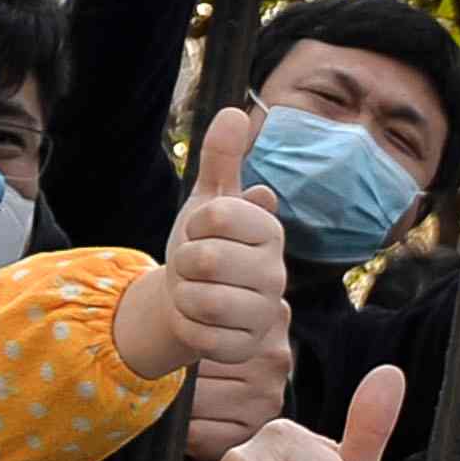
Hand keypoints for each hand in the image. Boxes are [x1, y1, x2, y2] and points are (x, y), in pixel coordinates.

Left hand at [114, 103, 291, 419]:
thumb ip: (220, 159)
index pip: (218, 216)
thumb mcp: (206, 200)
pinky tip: (196, 320)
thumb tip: (235, 112)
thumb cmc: (201, 245)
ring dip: (183, 296)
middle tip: (192, 266)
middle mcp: (276, 273)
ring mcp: (264, 314)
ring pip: (205, 301)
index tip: (200, 229)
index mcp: (269, 230)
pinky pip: (203, 338)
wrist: (186, 298)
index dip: (196, 222)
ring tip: (192, 291)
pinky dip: (187, 328)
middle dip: (185, 262)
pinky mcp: (246, 348)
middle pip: (208, 260)